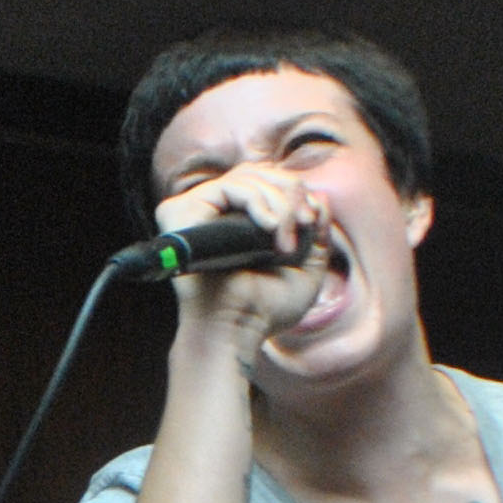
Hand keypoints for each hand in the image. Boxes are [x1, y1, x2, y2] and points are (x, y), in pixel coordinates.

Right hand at [156, 165, 332, 341]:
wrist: (237, 330)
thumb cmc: (266, 310)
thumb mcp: (307, 268)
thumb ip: (318, 233)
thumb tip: (321, 196)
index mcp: (237, 221)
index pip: (267, 180)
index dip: (295, 191)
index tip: (312, 221)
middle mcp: (214, 212)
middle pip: (260, 172)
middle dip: (291, 193)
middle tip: (304, 224)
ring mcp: (196, 210)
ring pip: (248, 177)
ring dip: (280, 203)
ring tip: (285, 241)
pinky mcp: (182, 212)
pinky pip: (230, 187)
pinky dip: (258, 201)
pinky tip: (271, 228)